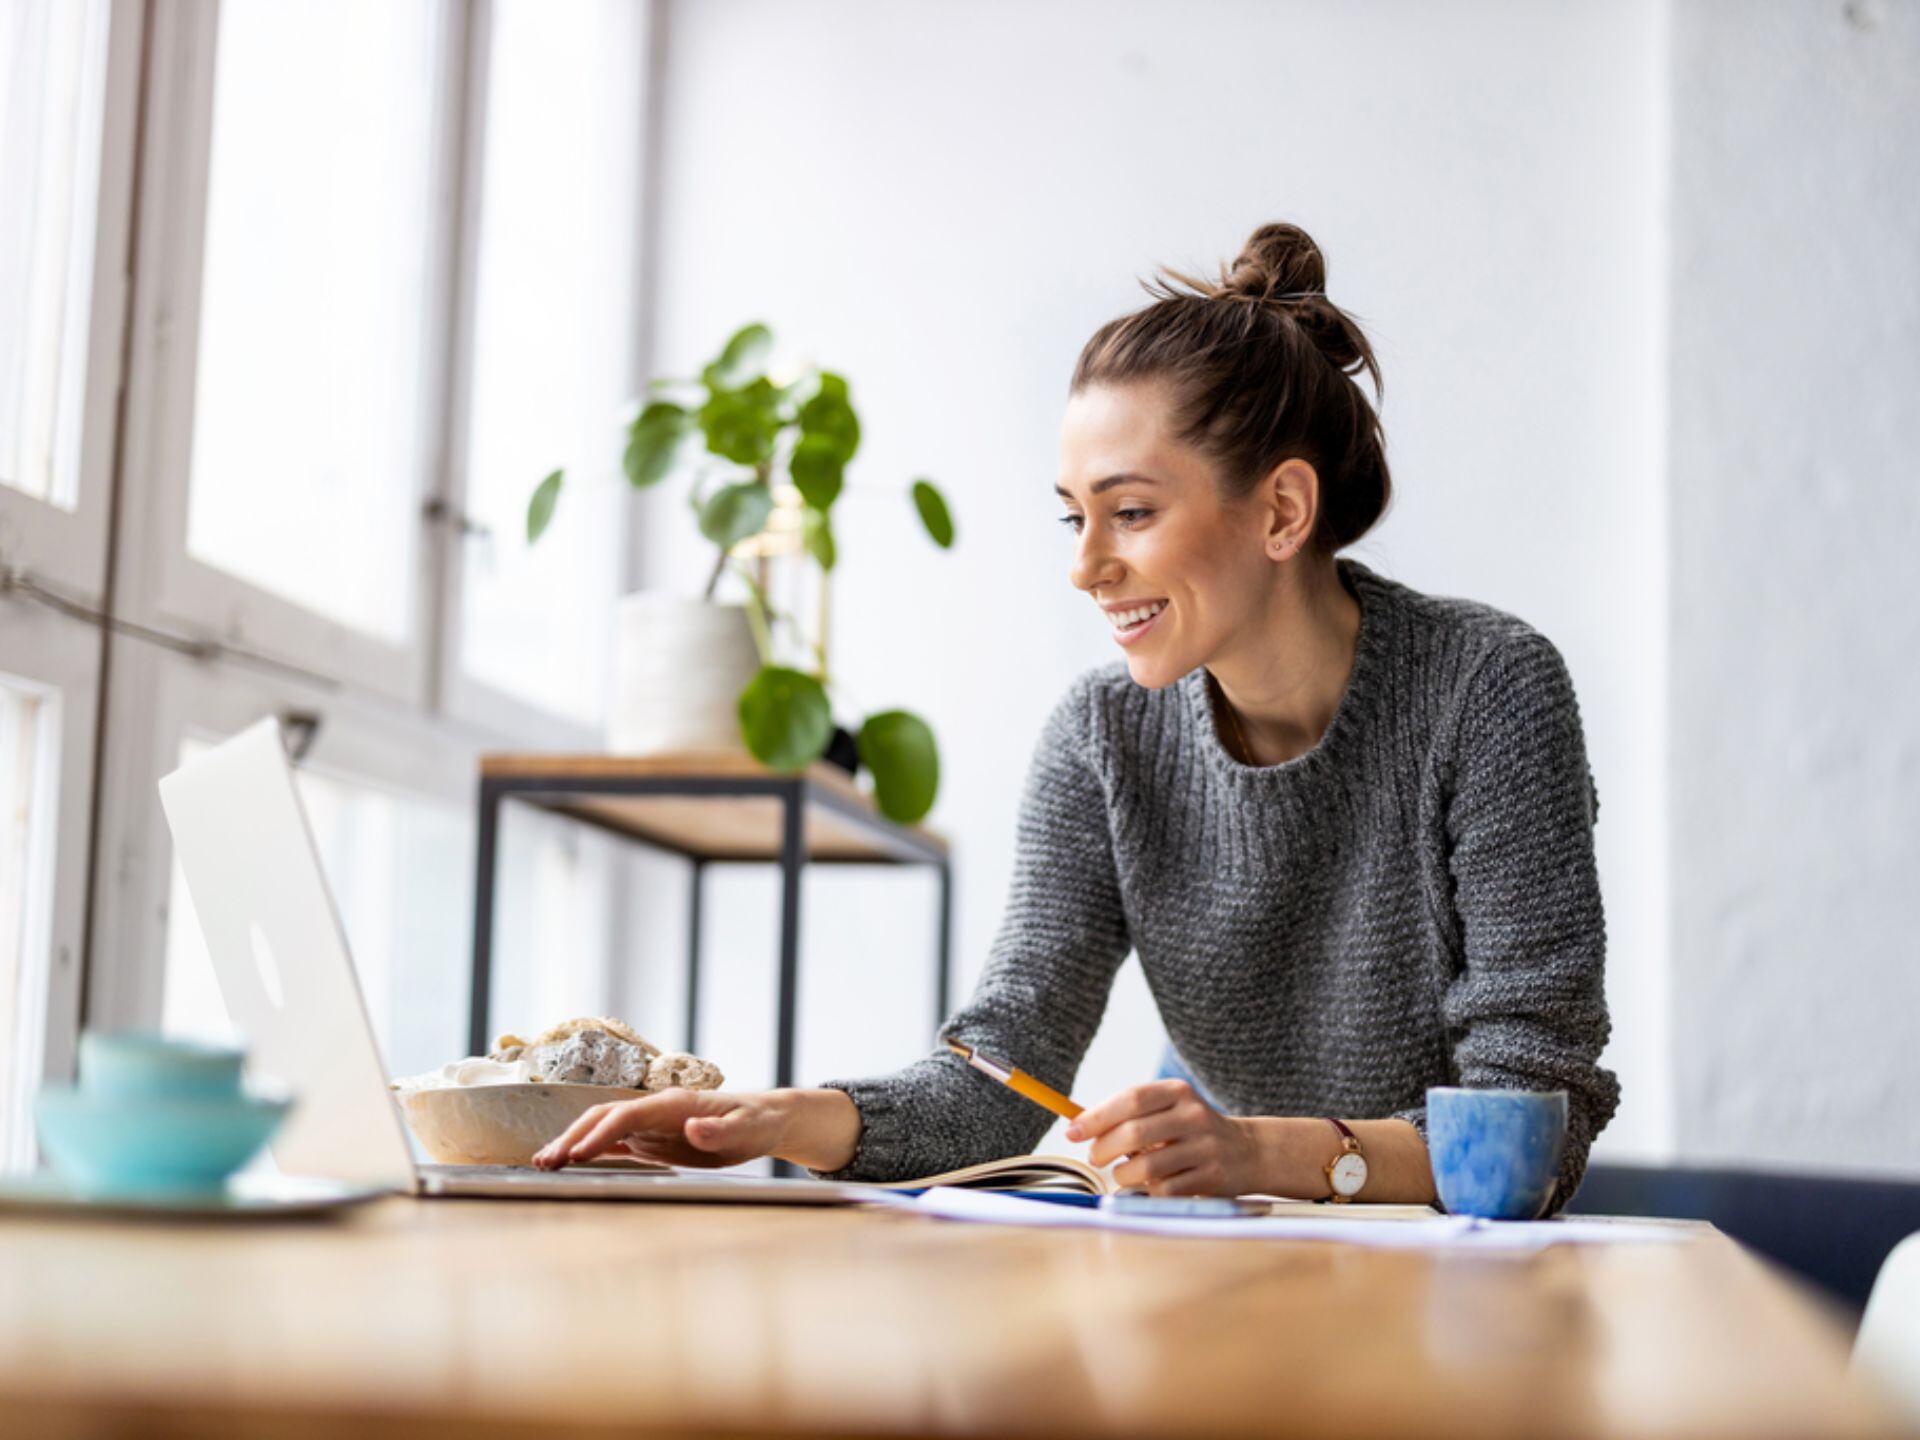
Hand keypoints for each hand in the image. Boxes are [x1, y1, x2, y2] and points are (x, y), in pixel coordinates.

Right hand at [531, 1088, 787, 1170]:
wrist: (764, 1120)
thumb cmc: (757, 1124)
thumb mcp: (747, 1130)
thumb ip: (720, 1130)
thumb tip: (693, 1127)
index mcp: (673, 1104)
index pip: (627, 1115)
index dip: (601, 1133)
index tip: (577, 1154)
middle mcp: (655, 1110)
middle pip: (604, 1117)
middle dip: (573, 1136)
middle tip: (545, 1162)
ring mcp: (651, 1124)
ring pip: (602, 1129)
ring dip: (573, 1143)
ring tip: (543, 1163)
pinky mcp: (652, 1140)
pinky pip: (614, 1143)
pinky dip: (589, 1151)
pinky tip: (568, 1163)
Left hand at [1063, 1079, 1264, 1196]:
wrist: (1247, 1152)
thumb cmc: (1189, 1131)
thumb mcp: (1167, 1110)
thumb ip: (1129, 1115)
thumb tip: (1077, 1126)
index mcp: (1177, 1092)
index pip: (1130, 1099)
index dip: (1096, 1117)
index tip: (1071, 1131)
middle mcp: (1193, 1115)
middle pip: (1134, 1133)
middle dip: (1103, 1149)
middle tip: (1095, 1158)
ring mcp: (1205, 1147)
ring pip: (1146, 1167)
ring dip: (1123, 1175)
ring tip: (1123, 1173)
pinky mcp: (1211, 1177)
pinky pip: (1165, 1190)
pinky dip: (1148, 1191)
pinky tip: (1150, 1185)